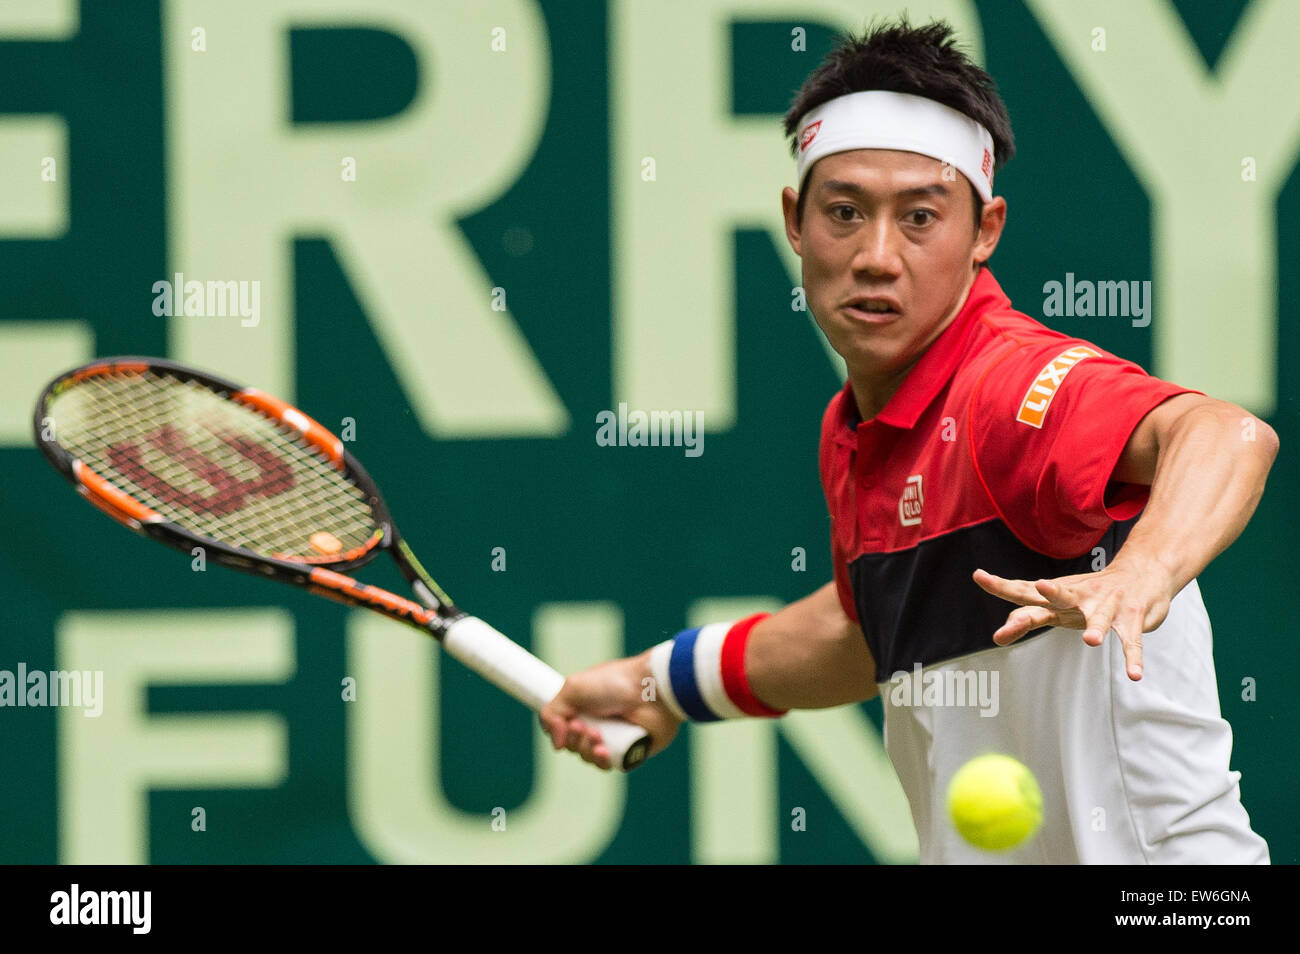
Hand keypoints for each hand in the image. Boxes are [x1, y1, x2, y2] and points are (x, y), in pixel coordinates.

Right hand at [539, 651, 681, 769]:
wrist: (651, 690)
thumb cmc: (615, 683)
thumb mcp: (573, 688)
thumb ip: (552, 713)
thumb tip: (557, 745)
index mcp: (585, 704)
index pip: (562, 727)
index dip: (560, 730)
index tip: (569, 723)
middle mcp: (598, 721)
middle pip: (573, 744)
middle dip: (574, 739)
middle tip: (584, 727)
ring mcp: (614, 737)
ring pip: (588, 756)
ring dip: (587, 749)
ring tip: (598, 736)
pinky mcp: (628, 750)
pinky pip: (607, 764)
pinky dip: (601, 761)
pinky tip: (605, 752)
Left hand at [972, 555, 1175, 680]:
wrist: (1141, 573)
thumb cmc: (1089, 593)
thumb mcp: (1056, 605)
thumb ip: (1029, 618)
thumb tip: (999, 635)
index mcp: (1056, 596)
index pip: (1023, 590)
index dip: (1002, 585)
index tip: (979, 576)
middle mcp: (1079, 596)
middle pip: (1060, 595)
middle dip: (1051, 593)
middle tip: (1041, 587)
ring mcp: (1107, 605)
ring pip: (1099, 615)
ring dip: (1096, 626)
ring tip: (1091, 641)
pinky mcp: (1131, 618)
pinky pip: (1131, 641)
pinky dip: (1132, 657)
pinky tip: (1133, 674)